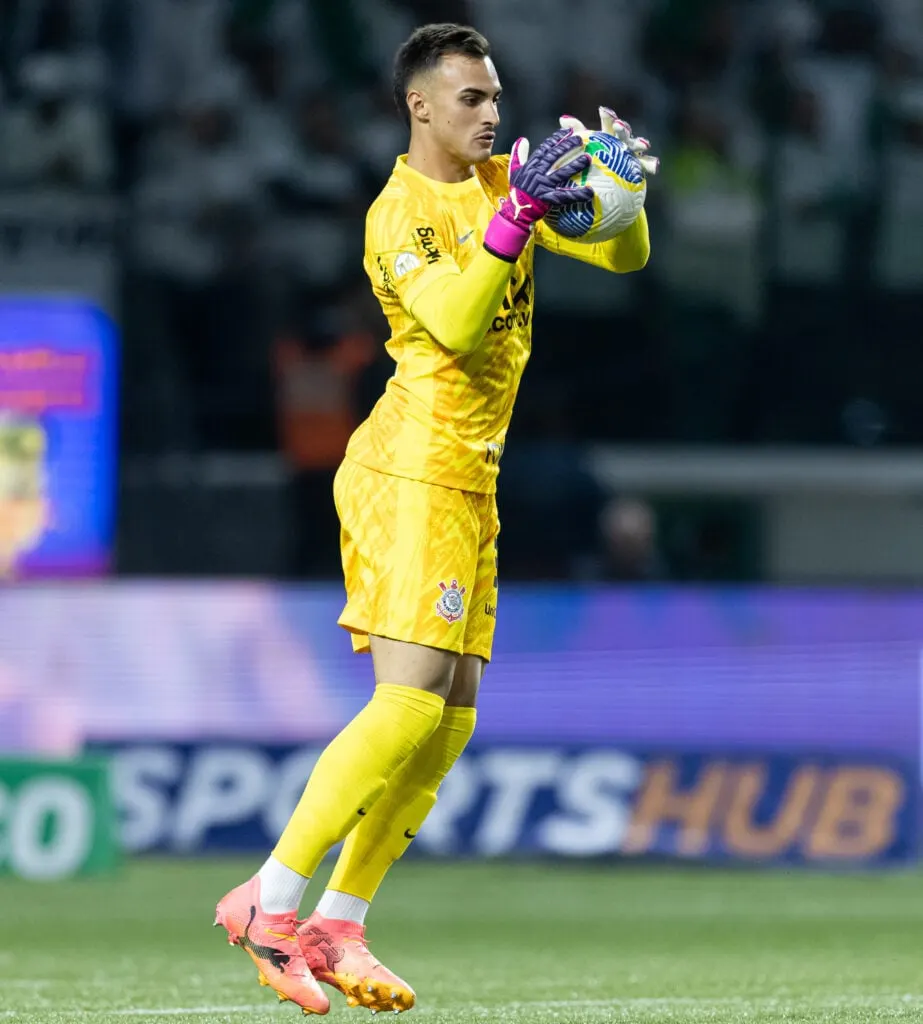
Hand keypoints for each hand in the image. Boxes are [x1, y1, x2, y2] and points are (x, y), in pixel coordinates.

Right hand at [484, 128, 593, 261]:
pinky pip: (565, 195)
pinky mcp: (548, 199)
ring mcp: (543, 186)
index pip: (544, 148)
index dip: (555, 139)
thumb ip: (518, 154)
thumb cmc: (517, 192)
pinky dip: (578, 194)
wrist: (515, 212)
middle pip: (554, 156)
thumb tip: (522, 139)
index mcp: (531, 166)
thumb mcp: (514, 171)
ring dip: (574, 165)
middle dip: (567, 146)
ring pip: (560, 173)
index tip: (567, 131)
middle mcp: (537, 173)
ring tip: (587, 158)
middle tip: (580, 139)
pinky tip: (590, 191)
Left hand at [560, 108, 658, 175]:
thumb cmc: (595, 164)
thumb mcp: (584, 149)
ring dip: (640, 143)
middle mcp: (623, 141)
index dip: (607, 116)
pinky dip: (651, 164)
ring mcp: (633, 153)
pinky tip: (654, 167)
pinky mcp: (641, 167)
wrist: (609, 186)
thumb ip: (576, 134)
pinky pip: (647, 165)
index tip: (603, 111)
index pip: (608, 123)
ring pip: (638, 146)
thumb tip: (562, 119)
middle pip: (624, 132)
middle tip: (618, 126)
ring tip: (642, 144)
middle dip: (623, 128)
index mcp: (610, 136)